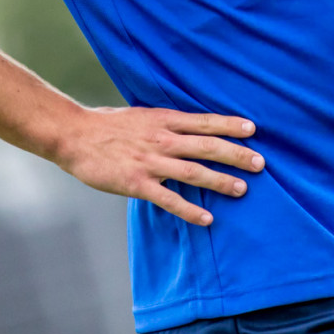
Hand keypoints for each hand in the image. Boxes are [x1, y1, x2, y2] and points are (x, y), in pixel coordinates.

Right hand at [54, 107, 264, 225]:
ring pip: (193, 172)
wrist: (73, 135)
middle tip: (260, 163)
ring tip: (242, 189)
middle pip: (207, 146)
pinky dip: (189, 210)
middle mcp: (162, 139)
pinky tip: (207, 219)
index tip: (253, 129)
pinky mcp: (136, 184)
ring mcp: (150, 162)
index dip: (230, 124)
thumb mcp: (143, 114)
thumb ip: (167, 122)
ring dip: (220, 181)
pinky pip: (168, 199)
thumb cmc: (108, 124)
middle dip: (236, 154)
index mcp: (164, 120)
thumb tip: (190, 126)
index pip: (205, 121)